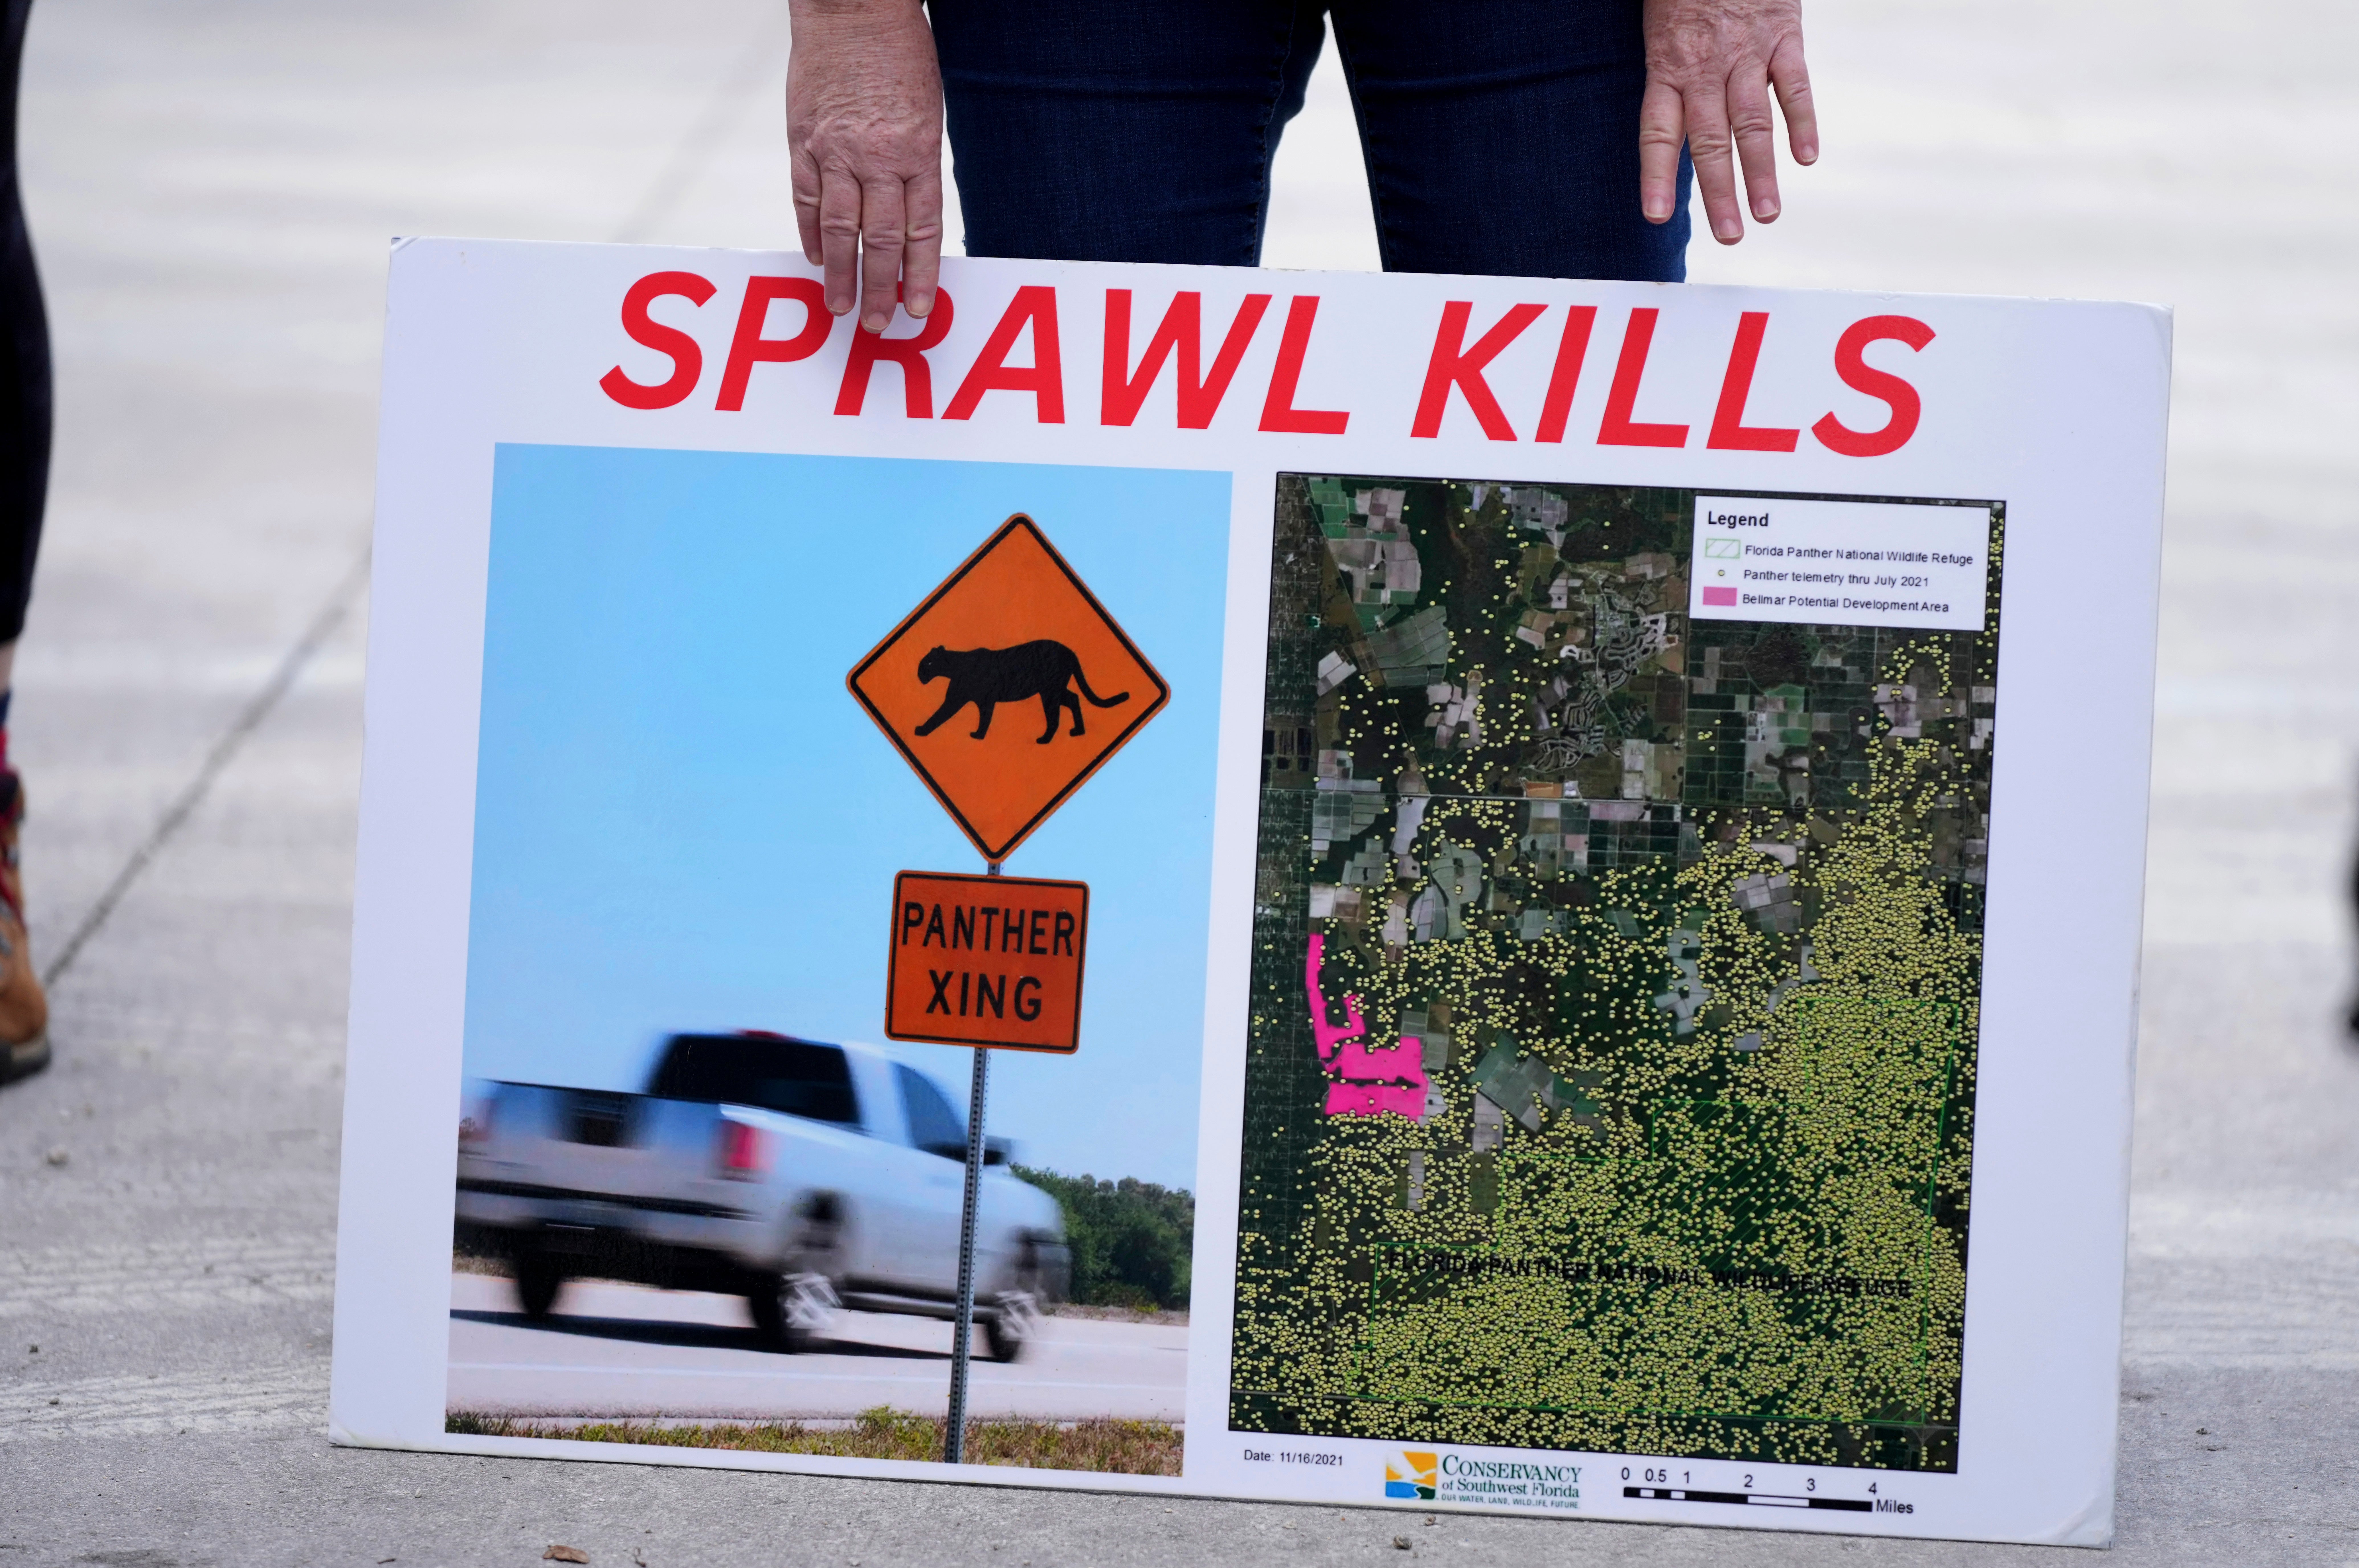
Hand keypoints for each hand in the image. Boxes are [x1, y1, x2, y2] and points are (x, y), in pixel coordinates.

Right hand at [786, 0, 944, 329]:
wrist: (851, 7)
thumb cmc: (899, 56)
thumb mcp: (925, 112)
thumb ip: (915, 167)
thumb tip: (909, 221)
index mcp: (915, 150)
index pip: (921, 229)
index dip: (920, 275)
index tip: (917, 309)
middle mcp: (875, 156)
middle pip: (879, 238)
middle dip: (879, 287)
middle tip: (875, 325)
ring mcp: (834, 150)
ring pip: (838, 227)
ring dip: (840, 274)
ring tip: (840, 308)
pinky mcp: (802, 139)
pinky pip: (805, 197)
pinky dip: (810, 232)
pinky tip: (816, 259)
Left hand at [1639, 0, 1816, 244]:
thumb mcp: (1663, 33)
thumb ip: (1670, 82)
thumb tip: (1675, 137)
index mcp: (1667, 68)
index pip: (1659, 133)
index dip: (1657, 176)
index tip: (1657, 217)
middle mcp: (1706, 68)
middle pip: (1711, 140)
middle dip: (1721, 193)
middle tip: (1729, 236)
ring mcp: (1747, 53)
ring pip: (1753, 122)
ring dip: (1762, 172)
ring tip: (1767, 215)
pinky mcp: (1784, 35)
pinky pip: (1794, 83)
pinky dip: (1803, 121)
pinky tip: (1807, 157)